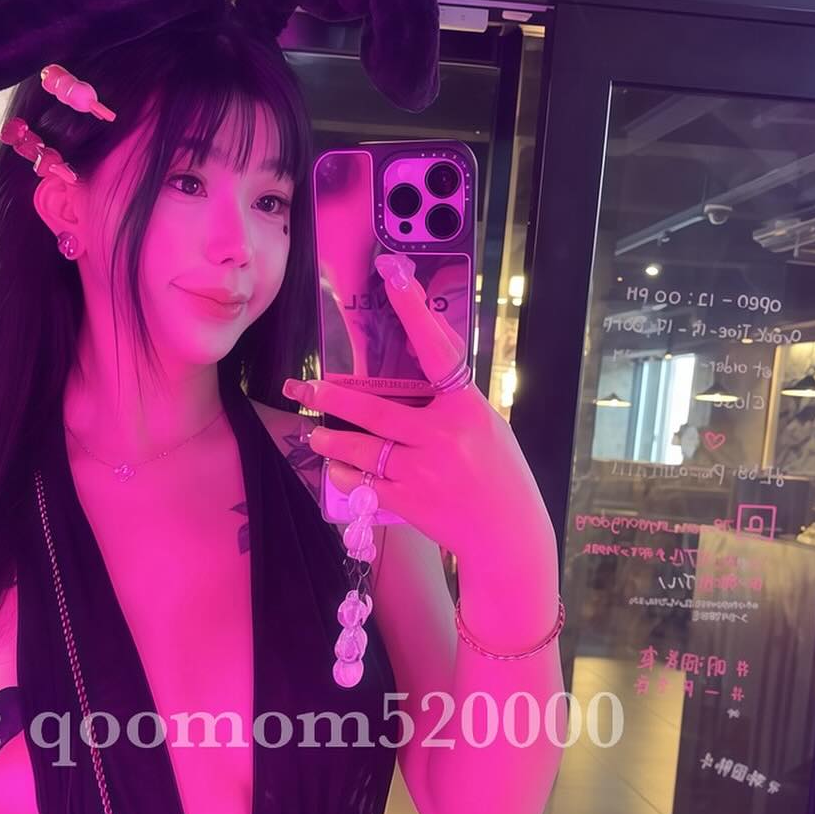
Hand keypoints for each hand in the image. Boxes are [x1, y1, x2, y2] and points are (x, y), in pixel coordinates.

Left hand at [283, 253, 541, 562]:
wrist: (507, 534)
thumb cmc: (497, 472)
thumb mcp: (485, 425)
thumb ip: (450, 397)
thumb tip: (423, 350)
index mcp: (467, 408)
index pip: (438, 351)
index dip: (415, 313)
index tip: (394, 279)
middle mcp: (443, 437)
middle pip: (376, 409)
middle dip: (334, 398)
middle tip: (307, 387)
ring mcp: (424, 471)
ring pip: (361, 449)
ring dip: (331, 441)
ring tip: (316, 435)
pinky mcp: (409, 502)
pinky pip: (363, 483)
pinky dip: (346, 475)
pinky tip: (339, 469)